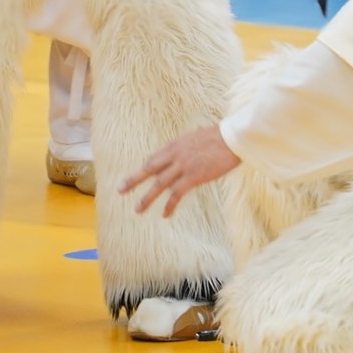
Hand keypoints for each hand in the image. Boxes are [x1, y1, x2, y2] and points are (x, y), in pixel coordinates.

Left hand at [121, 126, 240, 217]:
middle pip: (149, 168)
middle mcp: (175, 154)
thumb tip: (188, 152)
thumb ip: (188, 147)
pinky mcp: (193, 176)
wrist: (232, 138)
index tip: (139, 176)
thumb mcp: (198, 138)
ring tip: (138, 210)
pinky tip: (165, 214)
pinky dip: (170, 205)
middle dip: (134, 179)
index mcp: (176, 144)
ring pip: (159, 184)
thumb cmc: (220, 137)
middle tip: (120, 189)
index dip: (146, 169)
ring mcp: (183, 165)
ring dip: (147, 198)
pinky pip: (176, 194)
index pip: (154, 158)